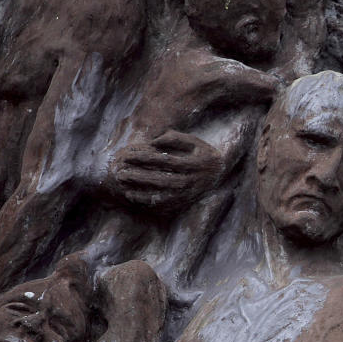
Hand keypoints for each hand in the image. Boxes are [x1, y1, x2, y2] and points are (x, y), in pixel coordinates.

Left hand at [108, 131, 222, 212]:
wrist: (222, 172)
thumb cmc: (203, 152)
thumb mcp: (194, 141)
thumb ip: (175, 138)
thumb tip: (153, 141)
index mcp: (192, 164)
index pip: (163, 160)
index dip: (144, 157)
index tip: (127, 154)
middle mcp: (190, 180)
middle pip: (160, 178)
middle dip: (138, 175)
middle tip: (120, 172)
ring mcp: (187, 193)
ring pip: (160, 193)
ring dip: (140, 189)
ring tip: (123, 184)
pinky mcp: (184, 201)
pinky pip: (164, 203)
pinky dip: (147, 201)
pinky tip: (133, 196)